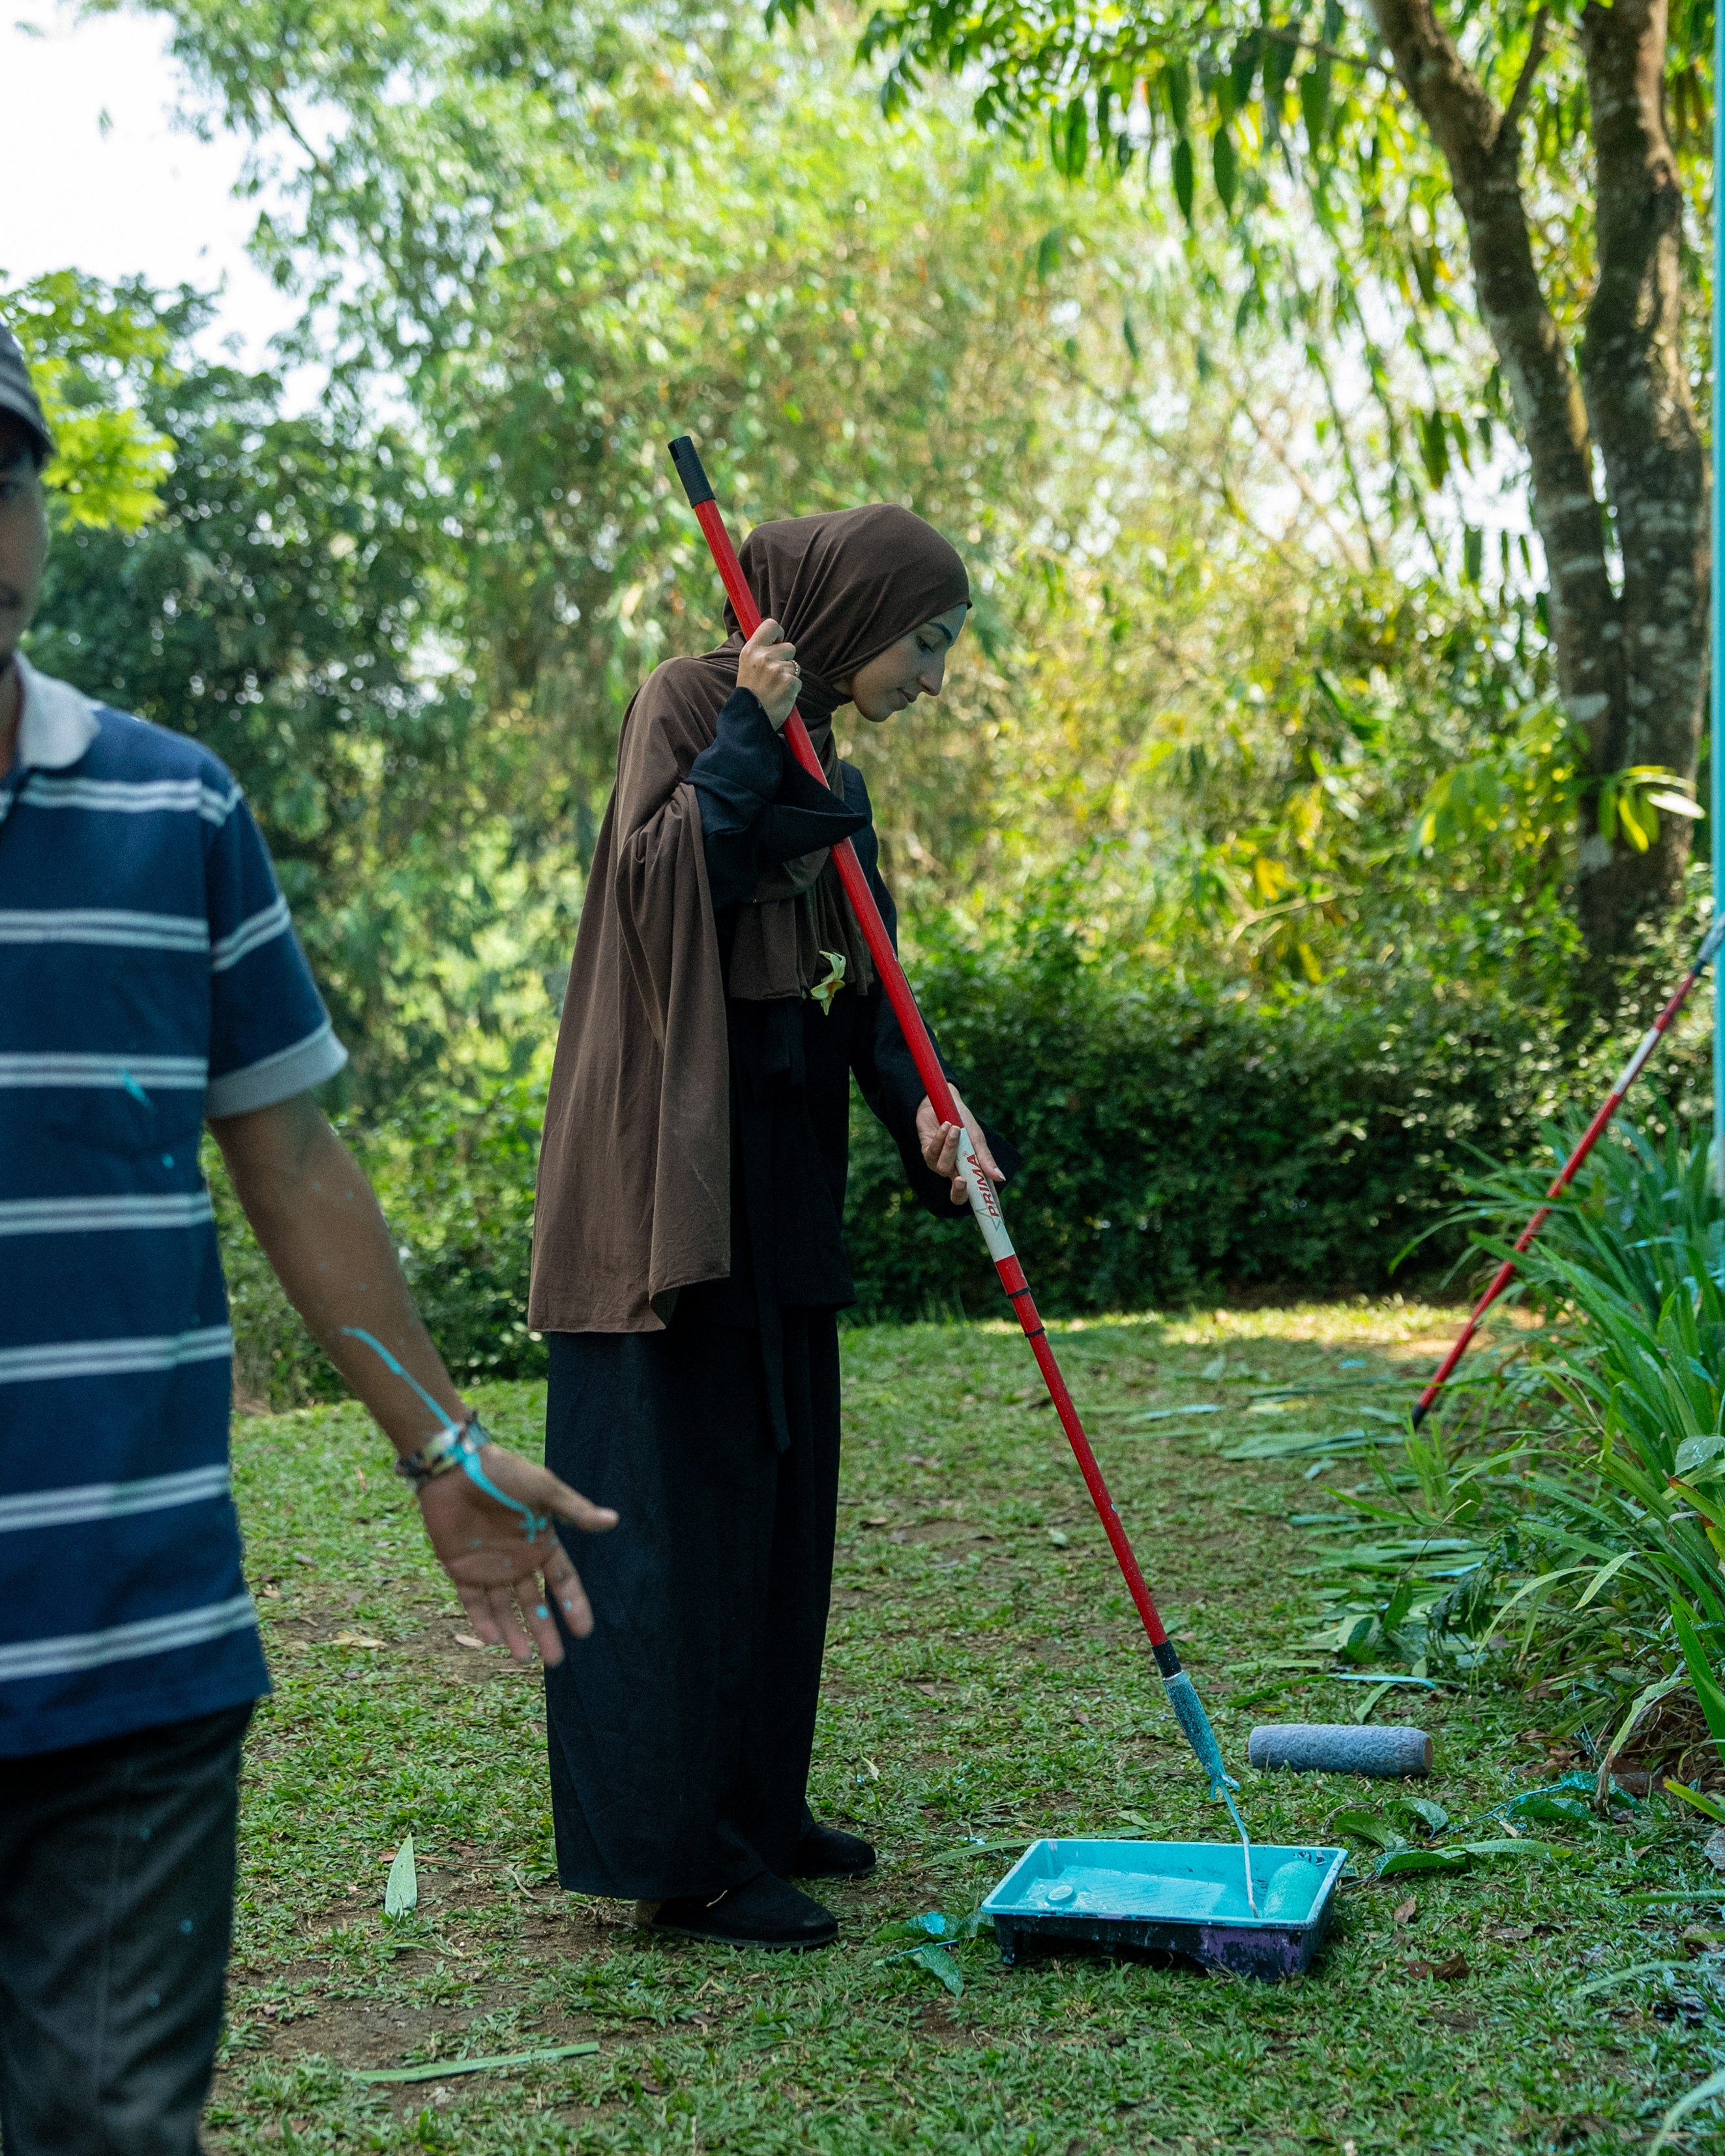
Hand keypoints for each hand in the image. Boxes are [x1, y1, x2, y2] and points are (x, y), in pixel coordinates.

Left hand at [415, 1442, 616, 1665]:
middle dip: (545, 1630)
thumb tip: (612, 1521)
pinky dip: (482, 1620)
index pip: (562, 1581)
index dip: (573, 1605)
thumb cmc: (503, 1472)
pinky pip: (472, 1601)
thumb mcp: (543, 1490)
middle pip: (534, 1602)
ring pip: (504, 1608)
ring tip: (525, 1659)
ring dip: (514, 1633)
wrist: (454, 1466)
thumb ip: (573, 1510)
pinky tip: (494, 1639)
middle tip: (556, 1661)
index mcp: (540, 1541)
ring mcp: (488, 1567)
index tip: (584, 1631)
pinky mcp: (460, 1568)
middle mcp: (516, 1560)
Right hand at [735, 616, 801, 728]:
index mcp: (750, 650)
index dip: (778, 633)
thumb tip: (776, 637)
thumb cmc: (750, 693)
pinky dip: (792, 689)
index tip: (778, 642)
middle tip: (773, 676)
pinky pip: (798, 680)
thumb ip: (759, 651)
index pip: (771, 625)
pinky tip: (780, 696)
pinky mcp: (789, 683)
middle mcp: (763, 657)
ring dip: (788, 676)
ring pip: (794, 666)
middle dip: (786, 660)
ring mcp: (777, 670)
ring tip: (774, 688)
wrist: (749, 720)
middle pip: (789, 647)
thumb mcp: (747, 666)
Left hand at [915, 1085, 1004, 1206]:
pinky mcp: (926, 1153)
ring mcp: (940, 1164)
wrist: (942, 1101)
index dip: (989, 1208)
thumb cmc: (963, 1120)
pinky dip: (941, 1139)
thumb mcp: (977, 1139)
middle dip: (959, 1191)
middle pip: (957, 1196)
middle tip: (961, 1181)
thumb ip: (985, 1159)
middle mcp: (956, 1171)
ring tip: (956, 1129)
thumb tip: (1000, 1178)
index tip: (998, 1219)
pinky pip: (933, 1153)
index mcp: (972, 1170)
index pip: (982, 1194)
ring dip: (950, 1148)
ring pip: (944, 1168)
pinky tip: (947, 1126)